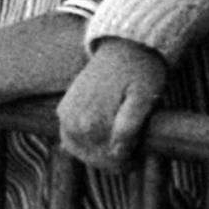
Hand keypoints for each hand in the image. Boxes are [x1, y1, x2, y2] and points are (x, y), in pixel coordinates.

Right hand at [57, 42, 170, 171]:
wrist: (125, 45)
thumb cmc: (141, 71)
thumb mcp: (144, 98)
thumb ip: (129, 127)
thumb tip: (117, 152)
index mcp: (91, 122)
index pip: (108, 160)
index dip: (127, 163)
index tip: (140, 159)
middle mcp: (72, 121)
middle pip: (93, 158)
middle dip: (114, 160)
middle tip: (134, 155)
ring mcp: (65, 115)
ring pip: (81, 150)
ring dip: (99, 153)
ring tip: (121, 146)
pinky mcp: (64, 108)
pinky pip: (71, 138)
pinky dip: (85, 143)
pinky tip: (101, 141)